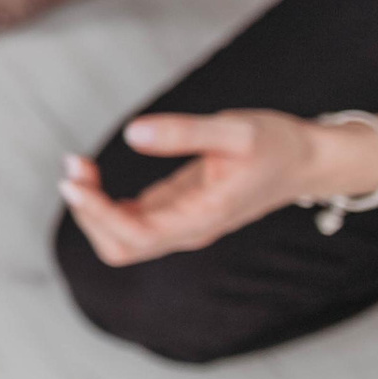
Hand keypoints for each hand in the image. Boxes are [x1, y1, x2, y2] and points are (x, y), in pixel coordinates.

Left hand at [58, 110, 377, 264]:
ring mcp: (179, 224)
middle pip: (122, 248)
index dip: (99, 213)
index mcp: (204, 218)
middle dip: (88, 213)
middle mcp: (188, 230)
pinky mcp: (172, 211)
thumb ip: (185, 132)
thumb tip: (132, 134)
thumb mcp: (235, 130)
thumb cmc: (275, 145)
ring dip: (90, 207)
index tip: (72, 180)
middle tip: (73, 166)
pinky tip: (91, 171)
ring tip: (77, 165)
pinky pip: (127, 219)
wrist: (305, 161)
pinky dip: (102, 201)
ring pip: (121, 238)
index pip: (139, 235)